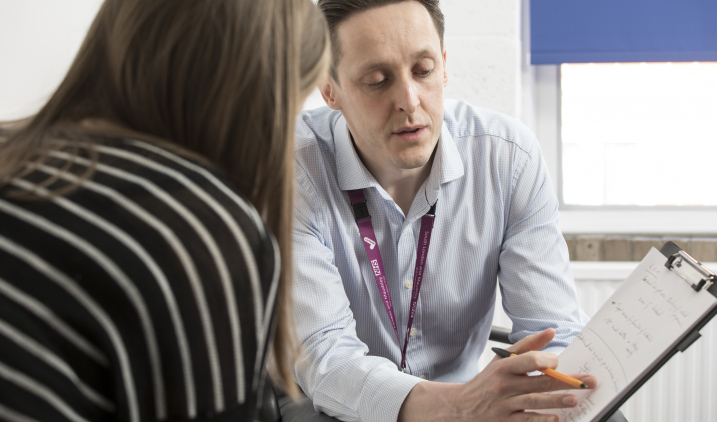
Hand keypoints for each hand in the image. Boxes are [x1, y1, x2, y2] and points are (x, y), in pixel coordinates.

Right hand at [398, 328, 595, 421]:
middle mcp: (505, 385)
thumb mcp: (502, 359)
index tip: (558, 362)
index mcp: (505, 367)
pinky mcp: (507, 421)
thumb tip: (550, 332)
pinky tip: (555, 418)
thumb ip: (527, 345)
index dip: (547, 360)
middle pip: (539, 382)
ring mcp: (506, 404)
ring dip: (556, 400)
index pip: (529, 360)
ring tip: (574, 400)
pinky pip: (527, 420)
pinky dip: (541, 420)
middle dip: (565, 381)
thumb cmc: (488, 380)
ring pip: (535, 401)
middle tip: (586, 381)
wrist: (463, 406)